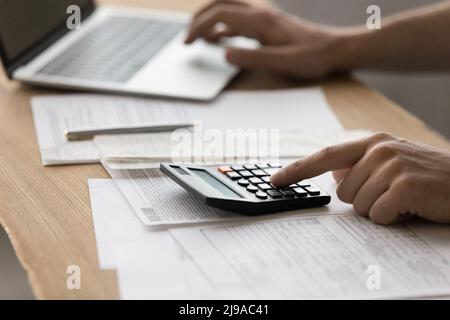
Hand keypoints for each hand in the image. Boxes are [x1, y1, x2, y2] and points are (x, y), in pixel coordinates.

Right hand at [185, 0, 356, 77]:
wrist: (334, 49)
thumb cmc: (311, 57)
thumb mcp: (282, 62)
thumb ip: (253, 58)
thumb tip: (225, 55)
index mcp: (260, 21)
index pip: (220, 15)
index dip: (199, 27)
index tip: (187, 42)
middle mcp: (260, 12)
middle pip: (220, 3)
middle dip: (199, 18)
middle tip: (187, 37)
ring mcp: (264, 15)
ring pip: (228, 6)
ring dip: (210, 18)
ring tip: (199, 37)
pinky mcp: (268, 22)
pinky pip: (238, 17)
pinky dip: (223, 24)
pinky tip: (221, 38)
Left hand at [271, 133, 449, 224]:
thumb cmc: (429, 175)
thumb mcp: (393, 161)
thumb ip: (360, 164)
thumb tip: (332, 173)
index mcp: (372, 142)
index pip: (324, 156)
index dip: (297, 170)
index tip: (276, 181)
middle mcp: (379, 149)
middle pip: (342, 192)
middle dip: (363, 200)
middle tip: (392, 194)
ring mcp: (392, 166)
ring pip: (358, 206)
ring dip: (379, 210)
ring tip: (403, 199)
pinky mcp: (404, 186)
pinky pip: (377, 215)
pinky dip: (392, 218)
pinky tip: (410, 207)